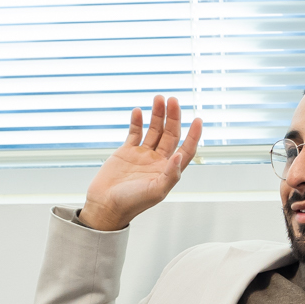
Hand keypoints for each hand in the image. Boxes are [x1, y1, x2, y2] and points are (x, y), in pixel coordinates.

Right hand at [78, 96, 203, 232]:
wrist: (106, 205)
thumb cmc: (132, 203)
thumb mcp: (156, 191)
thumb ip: (170, 175)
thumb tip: (180, 157)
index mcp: (168, 170)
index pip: (186, 149)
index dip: (194, 135)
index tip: (198, 119)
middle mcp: (157, 160)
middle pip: (171, 134)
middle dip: (173, 117)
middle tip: (173, 100)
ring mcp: (142, 155)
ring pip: (154, 130)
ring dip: (157, 115)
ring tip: (158, 98)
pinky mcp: (126, 152)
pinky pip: (135, 132)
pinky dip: (137, 121)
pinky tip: (138, 111)